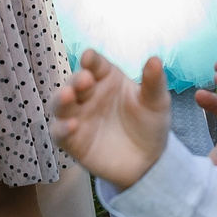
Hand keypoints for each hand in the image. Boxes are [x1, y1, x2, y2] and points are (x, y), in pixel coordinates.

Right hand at [53, 49, 172, 189]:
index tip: (89, 56)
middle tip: (85, 79)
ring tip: (68, 96)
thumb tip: (155, 60)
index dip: (91, 60)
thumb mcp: (156, 102)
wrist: (148, 160)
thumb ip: (153, 82)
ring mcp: (78, 117)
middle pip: (74, 82)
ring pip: (60, 105)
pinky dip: (62, 128)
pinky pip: (60, 132)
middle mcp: (88, 95)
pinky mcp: (72, 141)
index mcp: (107, 79)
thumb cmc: (149, 123)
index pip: (95, 65)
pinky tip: (72, 125)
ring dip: (61, 99)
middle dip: (76, 80)